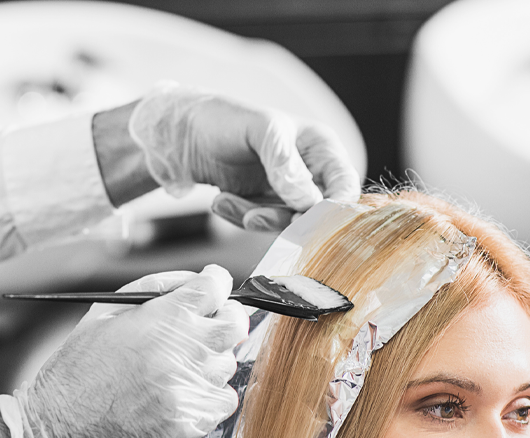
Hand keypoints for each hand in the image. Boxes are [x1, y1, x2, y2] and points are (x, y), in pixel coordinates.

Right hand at [0, 266, 248, 437]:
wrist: (61, 432)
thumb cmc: (77, 372)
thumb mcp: (103, 313)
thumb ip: (154, 288)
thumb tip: (192, 281)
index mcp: (164, 319)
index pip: (216, 287)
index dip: (215, 283)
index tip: (211, 287)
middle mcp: (185, 351)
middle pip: (236, 324)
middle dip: (225, 317)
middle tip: (206, 324)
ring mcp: (193, 388)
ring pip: (227, 363)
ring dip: (210, 359)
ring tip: (176, 367)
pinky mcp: (195, 420)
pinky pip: (225, 399)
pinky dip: (210, 394)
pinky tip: (183, 393)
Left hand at [128, 82, 361, 230]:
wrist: (183, 135)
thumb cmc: (223, 119)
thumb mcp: (260, 130)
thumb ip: (285, 162)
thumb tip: (309, 201)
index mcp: (321, 148)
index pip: (345, 187)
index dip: (333, 209)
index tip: (306, 219)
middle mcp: (310, 174)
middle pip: (317, 215)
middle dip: (282, 219)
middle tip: (253, 216)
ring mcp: (287, 194)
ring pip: (286, 225)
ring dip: (253, 218)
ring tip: (224, 200)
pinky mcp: (264, 207)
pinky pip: (262, 226)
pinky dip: (239, 217)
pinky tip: (220, 200)